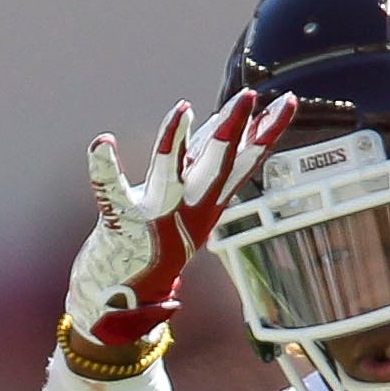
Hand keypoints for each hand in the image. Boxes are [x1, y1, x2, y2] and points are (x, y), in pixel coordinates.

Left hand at [64, 88, 296, 351]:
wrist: (127, 294)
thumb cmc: (159, 237)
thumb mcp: (192, 198)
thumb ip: (206, 159)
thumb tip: (227, 122)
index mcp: (210, 202)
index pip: (244, 162)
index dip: (266, 132)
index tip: (288, 103)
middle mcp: (190, 209)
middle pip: (217, 166)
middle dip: (232, 131)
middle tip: (248, 97)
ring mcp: (157, 216)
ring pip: (170, 176)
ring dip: (176, 142)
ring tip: (182, 108)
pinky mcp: (122, 221)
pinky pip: (110, 190)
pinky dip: (104, 168)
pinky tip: (101, 143)